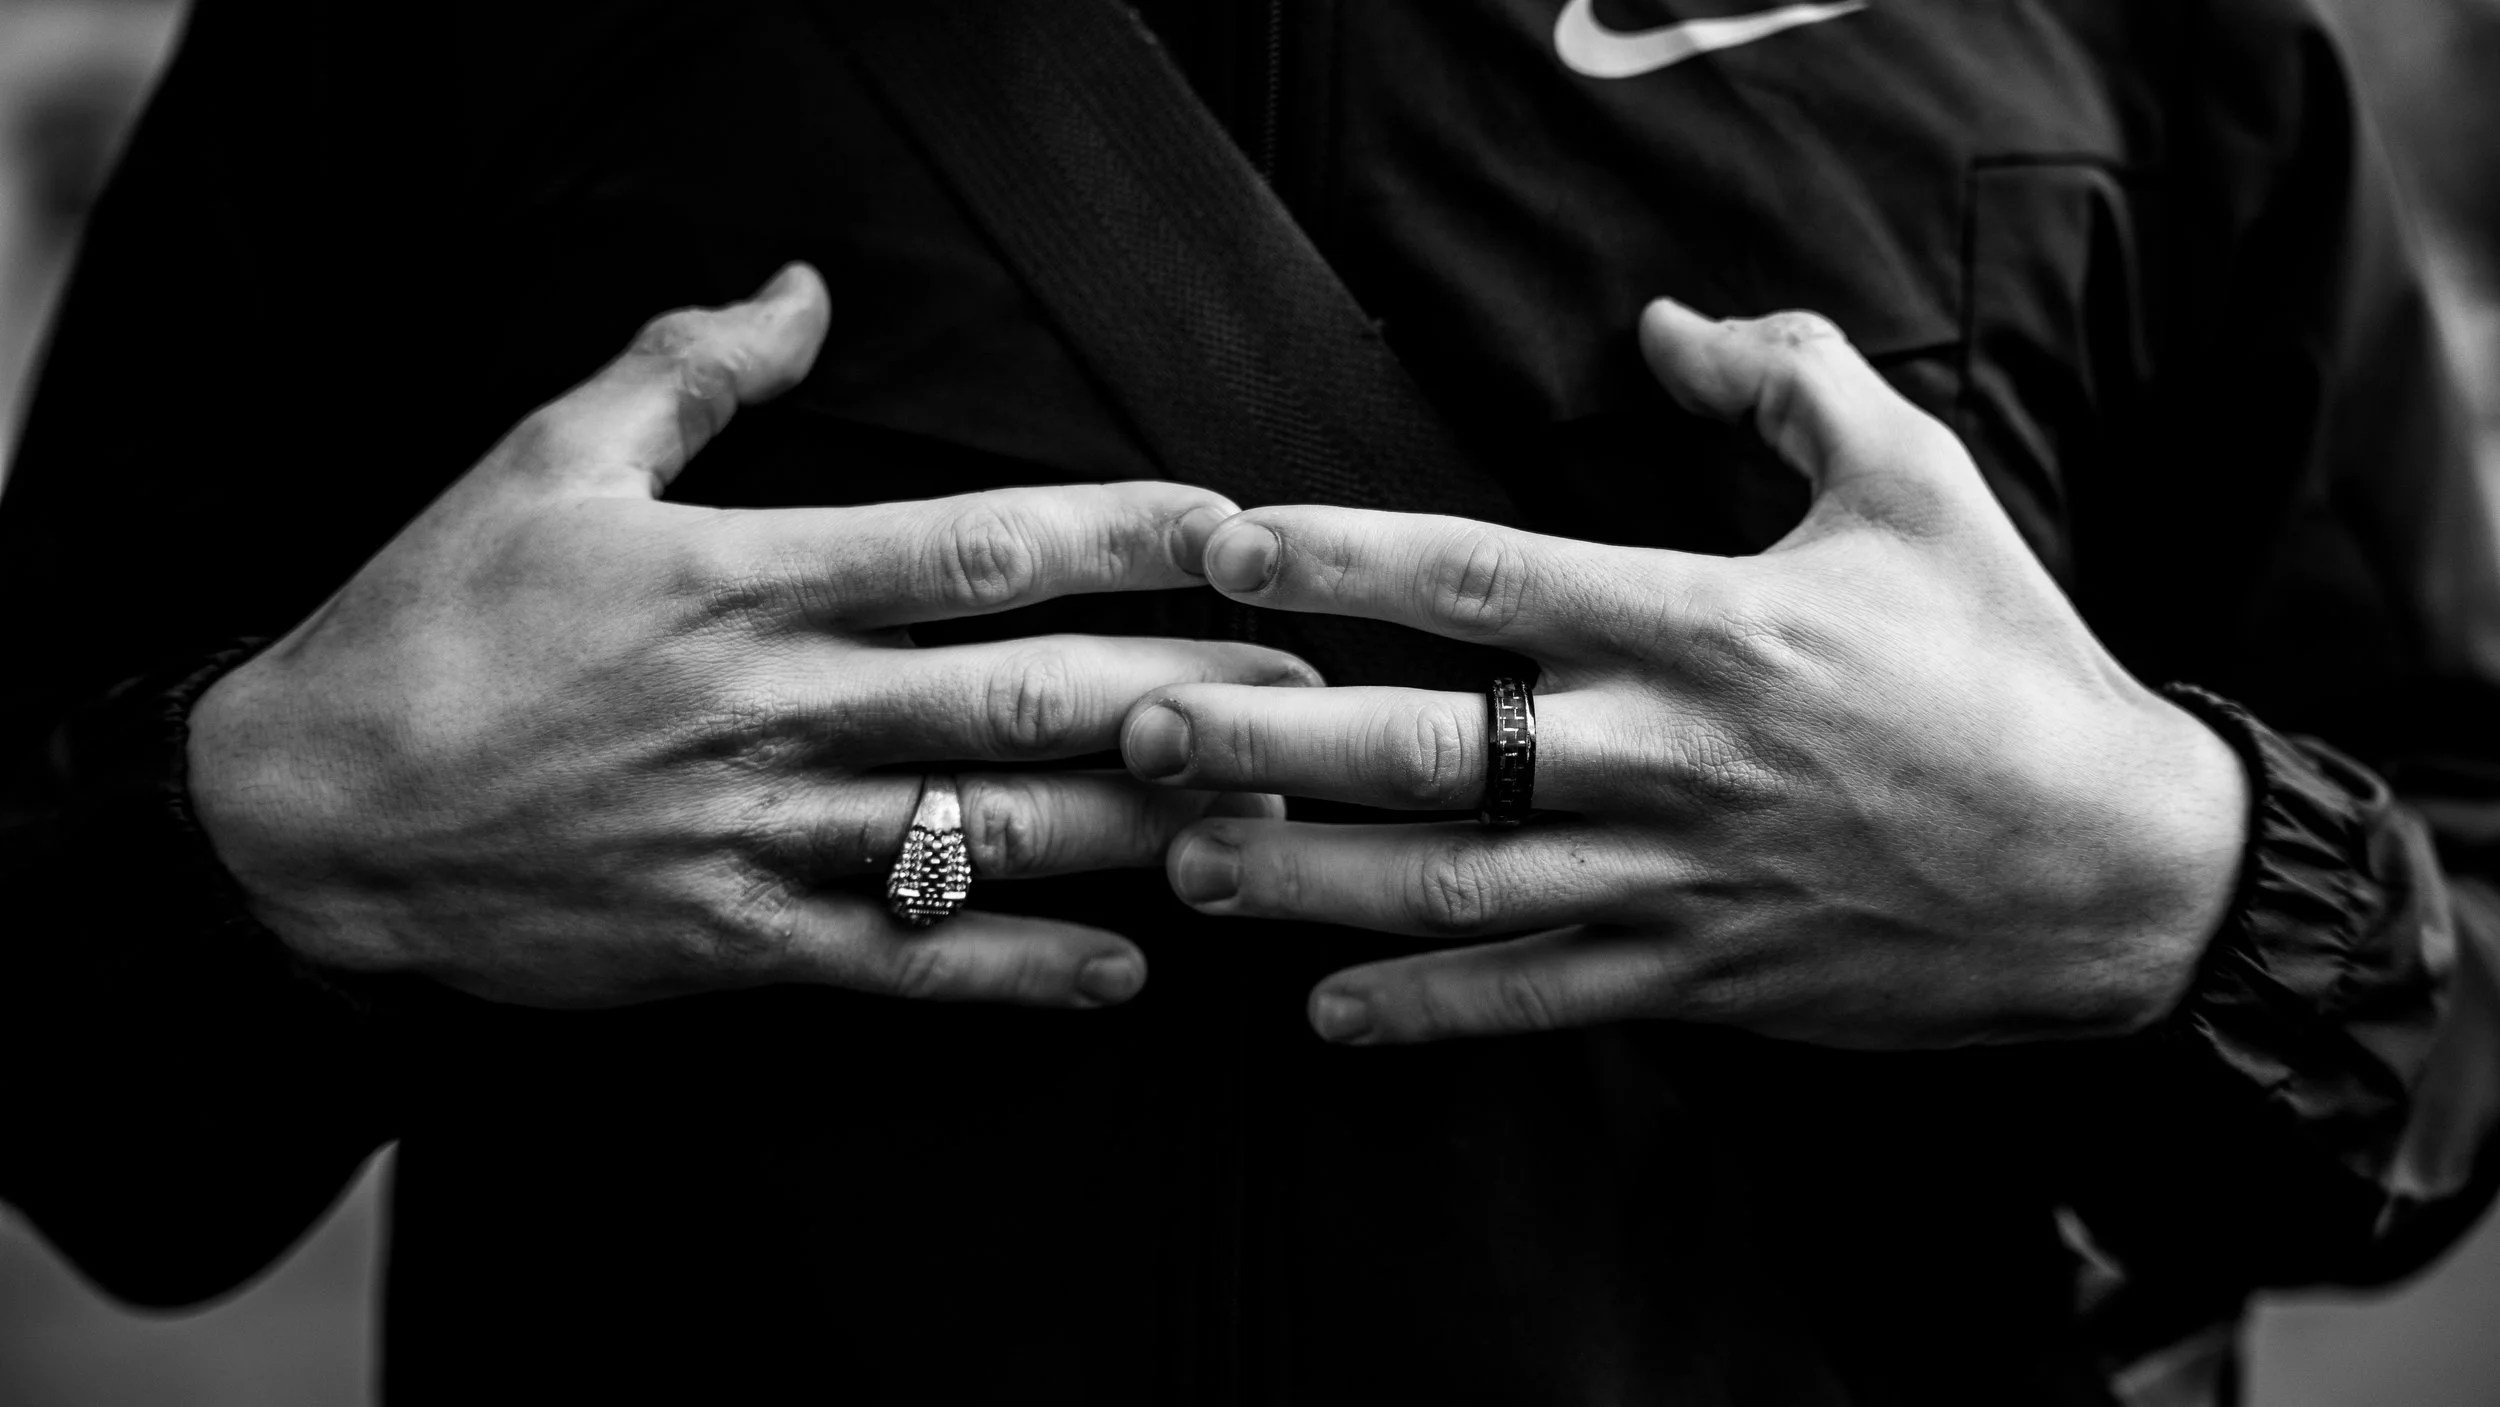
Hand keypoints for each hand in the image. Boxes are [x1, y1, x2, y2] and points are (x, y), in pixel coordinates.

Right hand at [189, 265, 1313, 1008]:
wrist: (305, 819)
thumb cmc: (430, 624)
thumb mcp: (542, 464)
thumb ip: (686, 371)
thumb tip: (805, 290)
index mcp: (744, 579)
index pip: (972, 547)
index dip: (1116, 534)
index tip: (1228, 524)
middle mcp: (773, 709)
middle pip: (1017, 694)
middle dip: (1177, 687)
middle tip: (1307, 683)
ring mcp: (757, 837)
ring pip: (983, 830)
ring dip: (1137, 829)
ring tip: (1263, 818)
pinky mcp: (729, 945)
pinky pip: (897, 966)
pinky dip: (1013, 971)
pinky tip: (1122, 975)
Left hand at [1119, 300, 2248, 1049]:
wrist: (2123, 873)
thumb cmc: (2010, 666)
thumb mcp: (1919, 487)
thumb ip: (1789, 384)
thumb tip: (1666, 325)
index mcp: (1701, 622)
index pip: (1480, 578)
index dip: (1339, 559)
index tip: (1223, 546)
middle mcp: (1667, 754)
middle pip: (1430, 744)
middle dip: (1271, 737)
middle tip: (1140, 725)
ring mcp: (1676, 877)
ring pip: (1457, 884)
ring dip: (1311, 882)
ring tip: (1187, 867)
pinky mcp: (1702, 975)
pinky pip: (1540, 1000)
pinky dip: (1430, 1012)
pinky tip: (1325, 1017)